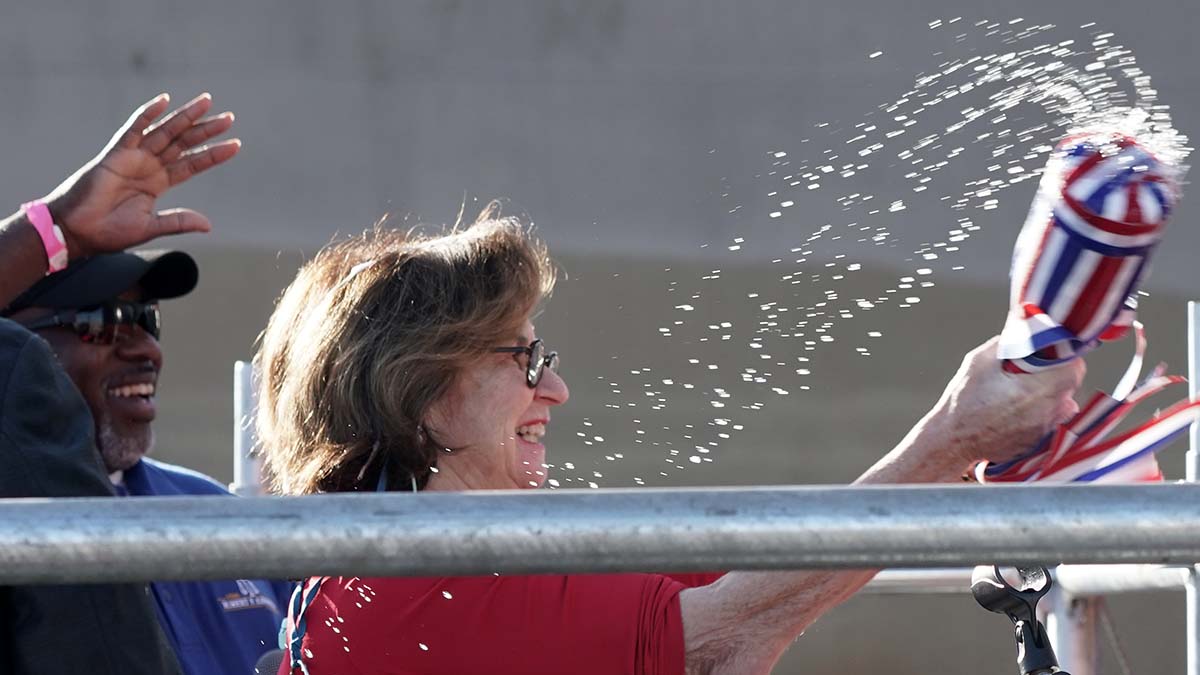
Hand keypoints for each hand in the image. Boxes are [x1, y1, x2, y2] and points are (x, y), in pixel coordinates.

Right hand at [39, 92, 239, 256]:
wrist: (78, 232)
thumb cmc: (108, 232)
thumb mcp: (150, 227)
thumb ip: (178, 221)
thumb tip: (208, 225)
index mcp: (158, 182)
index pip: (192, 164)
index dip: (213, 154)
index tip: (236, 145)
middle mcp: (149, 166)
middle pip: (183, 142)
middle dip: (206, 130)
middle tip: (229, 119)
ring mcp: (133, 157)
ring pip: (165, 131)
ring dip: (186, 117)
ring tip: (207, 103)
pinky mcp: (115, 154)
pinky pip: (133, 129)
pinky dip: (147, 114)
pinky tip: (164, 101)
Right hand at [931, 337, 1084, 466]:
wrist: (952, 441)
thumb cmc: (962, 401)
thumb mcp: (978, 362)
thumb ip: (1006, 342)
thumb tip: (1022, 325)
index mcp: (1034, 390)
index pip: (1073, 369)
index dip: (1066, 357)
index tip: (1053, 352)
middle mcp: (1045, 413)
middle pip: (1070, 386)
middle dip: (1058, 373)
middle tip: (1037, 368)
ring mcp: (1043, 431)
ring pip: (1062, 405)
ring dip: (1050, 393)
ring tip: (1024, 389)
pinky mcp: (1037, 442)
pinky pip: (1050, 421)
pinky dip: (1040, 411)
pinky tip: (1017, 409)